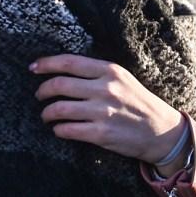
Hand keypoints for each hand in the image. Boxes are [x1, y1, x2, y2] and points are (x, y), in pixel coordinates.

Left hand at [32, 54, 187, 167]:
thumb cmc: (139, 103)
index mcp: (110, 71)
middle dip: (42, 91)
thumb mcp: (124, 79)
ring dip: (47, 113)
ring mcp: (102, 111)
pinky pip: (67, 130)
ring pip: (58, 109)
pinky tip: (61, 129)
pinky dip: (58, 129)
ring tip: (47, 116)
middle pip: (59, 85)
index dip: (46, 64)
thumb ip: (98, 74)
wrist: (162, 131)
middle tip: (39, 96)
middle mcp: (105, 88)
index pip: (69, 62)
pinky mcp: (101, 133)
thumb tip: (64, 72)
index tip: (33, 68)